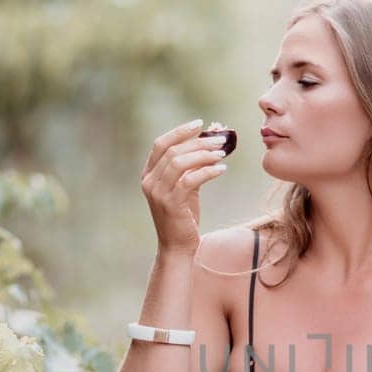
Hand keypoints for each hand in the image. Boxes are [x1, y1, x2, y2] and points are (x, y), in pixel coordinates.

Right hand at [141, 119, 230, 253]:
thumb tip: (213, 137)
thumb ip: (194, 165)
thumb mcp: (186, 187)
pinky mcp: (171, 204)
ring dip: (203, 154)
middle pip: (173, 151)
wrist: (178, 247)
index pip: (161, 144)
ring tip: (223, 153)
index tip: (200, 124)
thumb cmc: (184, 216)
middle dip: (198, 142)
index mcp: (149, 175)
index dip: (179, 132)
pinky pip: (190, 180)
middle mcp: (149, 182)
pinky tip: (222, 169)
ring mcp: (158, 193)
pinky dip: (207, 171)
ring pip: (180, 163)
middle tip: (220, 139)